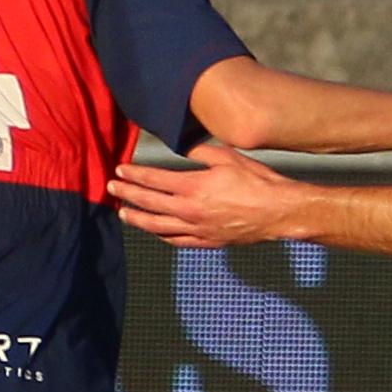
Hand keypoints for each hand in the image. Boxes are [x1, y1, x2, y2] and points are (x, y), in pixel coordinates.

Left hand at [110, 138, 302, 248]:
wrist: (279, 212)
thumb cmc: (258, 182)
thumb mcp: (228, 158)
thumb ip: (199, 154)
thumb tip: (181, 150)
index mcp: (193, 186)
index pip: (153, 180)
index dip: (133, 175)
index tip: (120, 170)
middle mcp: (190, 210)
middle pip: (148, 202)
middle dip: (126, 195)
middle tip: (112, 188)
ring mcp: (198, 229)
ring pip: (157, 226)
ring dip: (137, 218)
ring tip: (123, 212)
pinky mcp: (208, 241)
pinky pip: (177, 241)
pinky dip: (161, 235)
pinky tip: (154, 231)